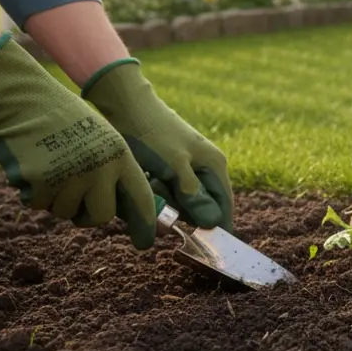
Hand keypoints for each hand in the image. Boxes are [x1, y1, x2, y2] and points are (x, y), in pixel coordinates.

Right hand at [0, 34, 157, 247]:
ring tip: (52, 166)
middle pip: (101, 216)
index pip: (140, 197)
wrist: (26, 99)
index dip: (145, 223)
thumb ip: (114, 171)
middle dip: (87, 215)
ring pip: (65, 212)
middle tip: (76, 201)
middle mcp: (100, 167)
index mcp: (120, 155)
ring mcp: (70, 175)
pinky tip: (34, 166)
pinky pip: (38, 204)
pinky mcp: (40, 181)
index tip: (146, 243)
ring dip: (56, 199)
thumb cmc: (66, 121)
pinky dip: (33, 192)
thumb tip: (126, 211)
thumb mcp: (103, 140)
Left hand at [81, 60, 233, 231]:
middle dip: (179, 212)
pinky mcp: (171, 166)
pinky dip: (155, 193)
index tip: (195, 246)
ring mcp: (189, 166)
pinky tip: (143, 184)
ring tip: (149, 186)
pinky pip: (168, 191)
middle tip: (159, 202)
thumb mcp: (173, 167)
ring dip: (164, 203)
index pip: (224, 211)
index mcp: (215, 167)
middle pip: (201, 208)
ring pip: (181, 201)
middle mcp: (207, 167)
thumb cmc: (151, 135)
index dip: (213, 230)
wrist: (126, 105)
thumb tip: (213, 223)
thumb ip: (194, 195)